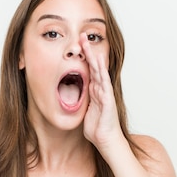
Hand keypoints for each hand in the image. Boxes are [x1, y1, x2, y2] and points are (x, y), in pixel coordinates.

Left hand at [81, 34, 124, 153]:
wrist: (106, 141)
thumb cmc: (97, 129)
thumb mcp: (84, 111)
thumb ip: (79, 102)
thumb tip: (68, 98)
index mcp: (94, 91)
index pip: (88, 70)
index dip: (83, 57)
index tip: (77, 44)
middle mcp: (100, 89)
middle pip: (94, 66)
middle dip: (88, 51)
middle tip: (82, 36)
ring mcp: (105, 93)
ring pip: (99, 71)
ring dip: (94, 57)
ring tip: (88, 44)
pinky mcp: (108, 100)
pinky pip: (104, 84)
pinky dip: (101, 73)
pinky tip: (99, 63)